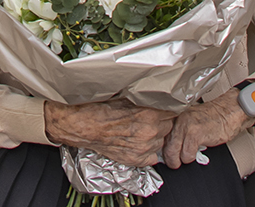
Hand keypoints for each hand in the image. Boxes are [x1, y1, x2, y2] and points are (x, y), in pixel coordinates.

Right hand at [43, 99, 174, 167]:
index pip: (172, 111)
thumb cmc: (99, 109)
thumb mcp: (125, 96)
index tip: (162, 107)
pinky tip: (137, 142)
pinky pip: (153, 157)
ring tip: (139, 130)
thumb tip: (157, 95)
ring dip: (155, 136)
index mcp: (148, 114)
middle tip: (148, 118)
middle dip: (161, 122)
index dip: (166, 108)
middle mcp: (150, 132)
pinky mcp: (137, 160)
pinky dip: (148, 151)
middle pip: (168, 126)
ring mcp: (144, 148)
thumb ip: (144, 99)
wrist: (82, 126)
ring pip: (161, 141)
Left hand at [162, 97, 248, 168]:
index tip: (167, 157)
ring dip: (181, 159)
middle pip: (166, 146)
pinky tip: (196, 153)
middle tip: (174, 164)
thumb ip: (181, 132)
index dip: (164, 149)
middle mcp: (178, 120)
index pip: (162, 137)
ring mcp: (186, 127)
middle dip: (170, 159)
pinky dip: (190, 158)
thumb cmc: (214, 117)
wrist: (230, 111)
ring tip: (187, 157)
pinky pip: (187, 154)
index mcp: (176, 117)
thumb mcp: (192, 122)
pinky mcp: (195, 134)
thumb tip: (172, 147)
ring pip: (174, 153)